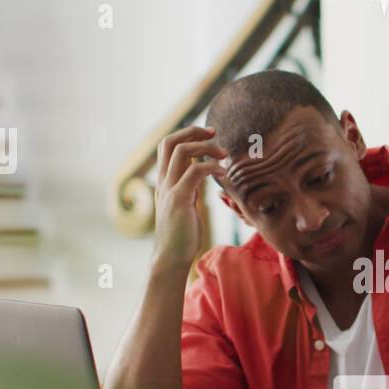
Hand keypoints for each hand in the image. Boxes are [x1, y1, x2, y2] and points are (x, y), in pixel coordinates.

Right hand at [151, 126, 227, 268]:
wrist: (171, 257)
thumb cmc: (182, 234)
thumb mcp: (186, 203)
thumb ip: (190, 186)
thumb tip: (203, 173)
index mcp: (165, 181)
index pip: (168, 145)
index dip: (187, 134)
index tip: (209, 134)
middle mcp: (164, 181)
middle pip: (169, 141)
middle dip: (193, 131)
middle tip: (215, 133)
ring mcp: (169, 189)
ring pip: (181, 152)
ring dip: (206, 147)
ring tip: (224, 155)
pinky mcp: (179, 200)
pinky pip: (194, 173)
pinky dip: (211, 167)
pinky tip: (224, 174)